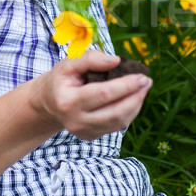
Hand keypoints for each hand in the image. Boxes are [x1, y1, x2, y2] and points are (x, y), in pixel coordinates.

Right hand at [30, 51, 152, 139]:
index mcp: (68, 101)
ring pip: (119, 122)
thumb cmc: (61, 79)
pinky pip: (116, 126)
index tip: (142, 76)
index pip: (103, 94)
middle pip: (115, 112)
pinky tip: (133, 98)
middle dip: (136, 97)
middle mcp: (76, 121)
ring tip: (143, 88)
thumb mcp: (69, 63)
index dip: (126, 86)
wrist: (48, 103)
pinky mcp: (91, 136)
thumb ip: (91, 59)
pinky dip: (129, 112)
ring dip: (136, 104)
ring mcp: (84, 131)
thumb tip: (116, 61)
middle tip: (147, 81)